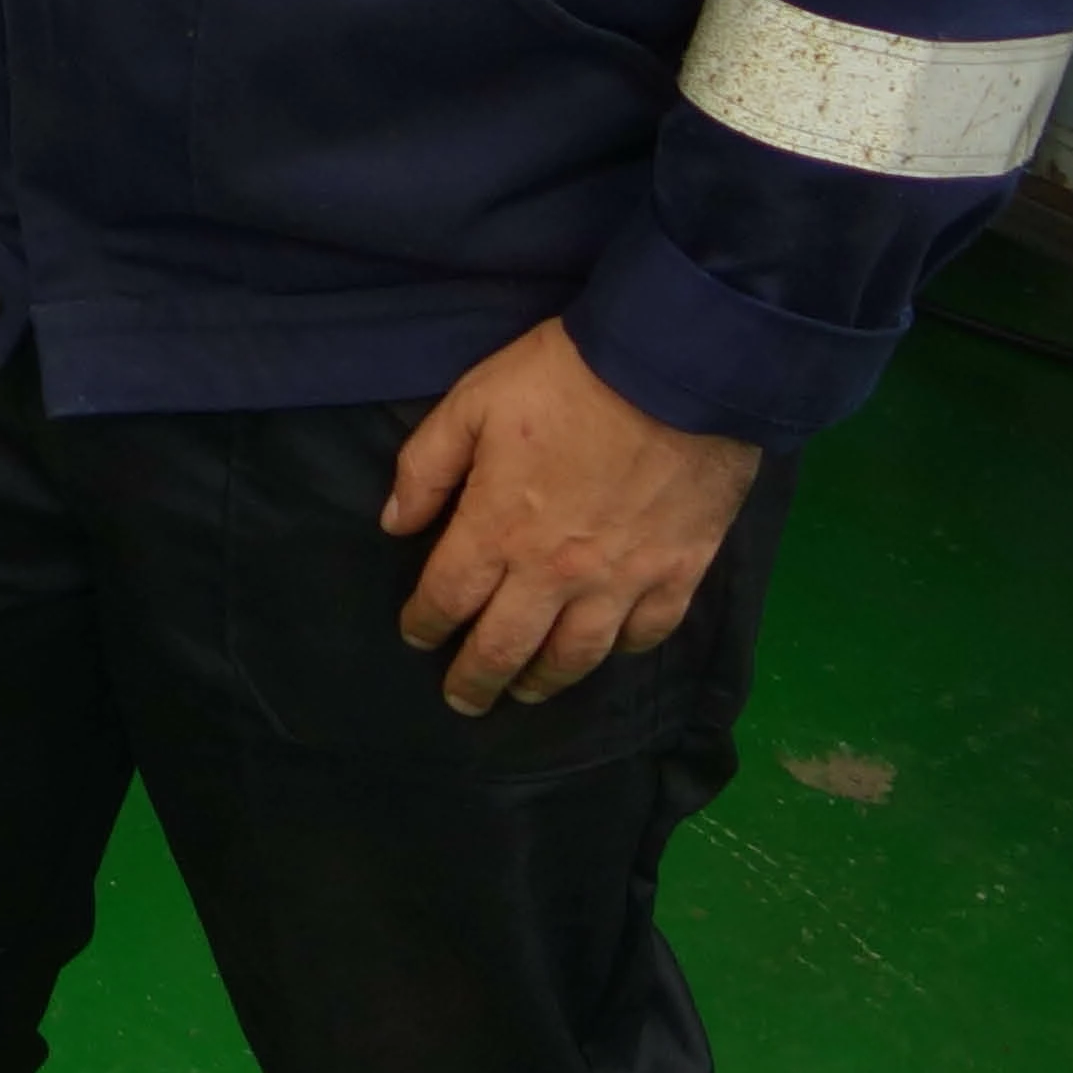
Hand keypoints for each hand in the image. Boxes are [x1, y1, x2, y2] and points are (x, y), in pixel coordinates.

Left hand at [383, 318, 764, 714]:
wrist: (673, 371)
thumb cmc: (565, 379)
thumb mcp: (473, 402)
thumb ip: (427, 467)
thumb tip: (394, 524)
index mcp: (498, 529)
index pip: (449, 597)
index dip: (426, 623)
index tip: (416, 637)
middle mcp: (555, 572)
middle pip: (506, 645)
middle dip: (477, 678)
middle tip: (464, 701)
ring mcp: (621, 580)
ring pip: (576, 655)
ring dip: (544, 681)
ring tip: (526, 692)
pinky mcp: (678, 574)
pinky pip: (645, 633)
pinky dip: (621, 652)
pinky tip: (606, 654)